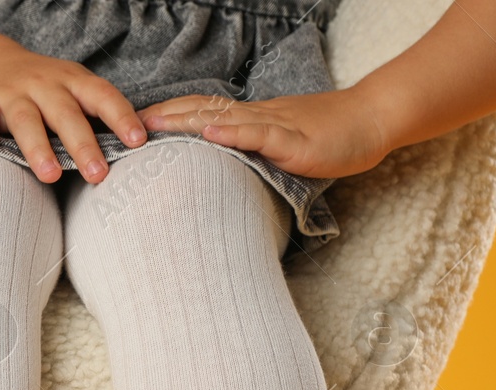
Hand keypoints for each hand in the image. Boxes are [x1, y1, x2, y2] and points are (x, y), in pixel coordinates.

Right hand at [0, 40, 146, 182]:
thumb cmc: (43, 89)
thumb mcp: (72, 90)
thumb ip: (94, 115)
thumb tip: (133, 152)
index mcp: (73, 81)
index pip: (102, 97)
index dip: (120, 117)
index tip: (137, 142)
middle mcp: (44, 84)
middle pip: (65, 114)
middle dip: (83, 144)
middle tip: (98, 174)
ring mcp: (11, 91)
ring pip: (26, 119)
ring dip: (38, 147)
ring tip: (51, 174)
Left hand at [138, 89, 392, 178]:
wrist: (372, 120)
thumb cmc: (328, 136)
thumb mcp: (280, 146)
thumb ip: (250, 155)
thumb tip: (219, 172)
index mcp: (249, 120)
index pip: (200, 113)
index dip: (167, 116)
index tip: (132, 124)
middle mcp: (255, 117)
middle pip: (200, 111)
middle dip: (161, 117)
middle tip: (123, 124)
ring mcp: (274, 125)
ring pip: (222, 118)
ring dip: (184, 121)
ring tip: (151, 124)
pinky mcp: (294, 139)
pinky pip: (260, 133)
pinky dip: (233, 134)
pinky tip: (209, 134)